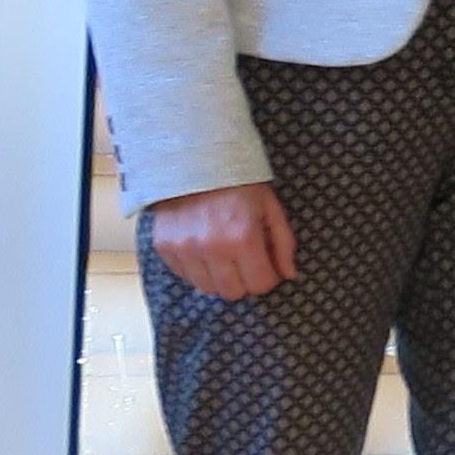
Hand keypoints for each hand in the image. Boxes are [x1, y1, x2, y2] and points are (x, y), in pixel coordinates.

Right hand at [147, 181, 298, 300]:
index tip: (267, 267)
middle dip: (245, 282)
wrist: (194, 162)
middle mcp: (211, 248)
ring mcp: (184, 249)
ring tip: (225, 257)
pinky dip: (198, 271)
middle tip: (246, 263)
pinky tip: (205, 252)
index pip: (260, 285)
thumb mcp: (271, 209)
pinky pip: (185, 277)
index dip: (268, 278)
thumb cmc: (239, 185)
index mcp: (243, 238)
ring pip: (207, 289)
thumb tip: (289, 275)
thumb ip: (283, 244)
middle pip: (233, 292)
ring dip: (220, 279)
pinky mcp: (164, 248)